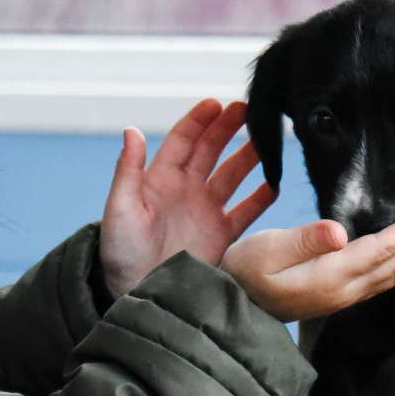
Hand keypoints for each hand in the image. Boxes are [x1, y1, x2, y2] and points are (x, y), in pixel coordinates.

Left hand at [101, 99, 273, 296]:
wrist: (138, 291)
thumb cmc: (120, 251)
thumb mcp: (120, 208)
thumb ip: (128, 170)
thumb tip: (130, 131)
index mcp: (160, 178)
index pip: (183, 140)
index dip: (199, 120)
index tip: (216, 104)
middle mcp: (185, 190)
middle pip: (211, 151)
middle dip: (228, 128)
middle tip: (248, 109)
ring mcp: (205, 211)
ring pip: (232, 175)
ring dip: (248, 157)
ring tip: (268, 141)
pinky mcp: (220, 234)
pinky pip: (245, 211)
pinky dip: (260, 198)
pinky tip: (274, 184)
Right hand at [222, 202, 394, 321]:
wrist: (231, 307)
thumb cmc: (244, 272)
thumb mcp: (266, 250)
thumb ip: (304, 241)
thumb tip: (339, 232)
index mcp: (332, 276)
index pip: (382, 250)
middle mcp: (348, 289)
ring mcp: (348, 294)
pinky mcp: (344, 293)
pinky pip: (388, 278)